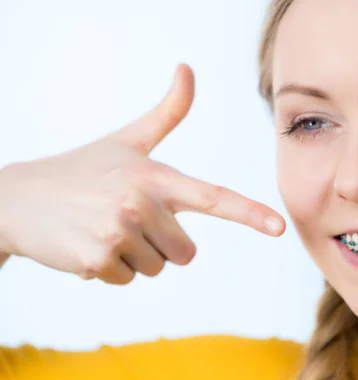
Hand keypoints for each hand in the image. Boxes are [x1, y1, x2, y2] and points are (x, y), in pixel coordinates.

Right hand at [0, 64, 285, 283]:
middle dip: (162, 244)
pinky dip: (110, 269)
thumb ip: (167, 112)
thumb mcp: (127, 140)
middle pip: (186, 253)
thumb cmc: (84, 168)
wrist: (18, 198)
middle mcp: (141, 202)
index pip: (212, 197)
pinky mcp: (97, 259)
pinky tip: (88, 244)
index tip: (279, 228)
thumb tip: (187, 68)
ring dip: (135, 256)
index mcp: (156, 175)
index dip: (249, 214)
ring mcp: (118, 231)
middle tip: (126, 220)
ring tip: (105, 229)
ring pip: (157, 268)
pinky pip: (127, 280)